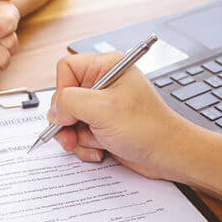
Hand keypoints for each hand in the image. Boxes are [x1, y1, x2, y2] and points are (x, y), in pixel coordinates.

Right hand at [48, 53, 207, 180]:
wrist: (167, 155)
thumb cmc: (148, 128)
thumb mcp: (103, 109)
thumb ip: (69, 102)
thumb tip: (54, 111)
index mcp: (107, 67)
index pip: (66, 69)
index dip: (62, 90)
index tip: (68, 110)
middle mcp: (103, 84)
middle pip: (64, 98)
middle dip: (66, 121)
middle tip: (71, 134)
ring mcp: (103, 107)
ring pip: (70, 120)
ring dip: (77, 137)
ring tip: (96, 142)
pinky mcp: (103, 126)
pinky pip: (80, 134)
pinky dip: (86, 146)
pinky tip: (102, 149)